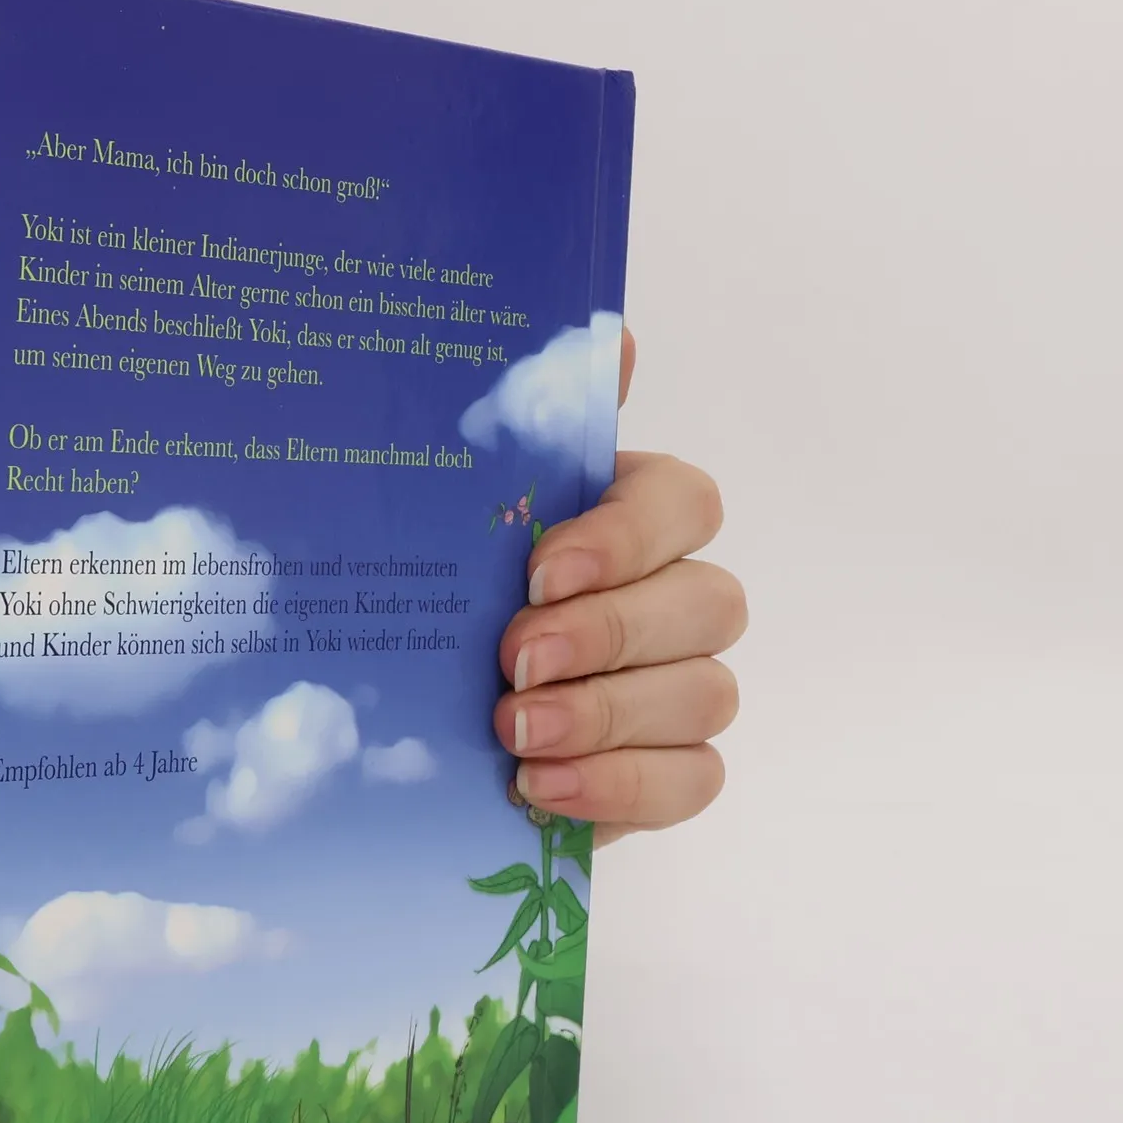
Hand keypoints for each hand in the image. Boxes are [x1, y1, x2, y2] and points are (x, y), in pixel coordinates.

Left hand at [494, 331, 744, 846]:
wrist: (415, 714)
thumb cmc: (449, 592)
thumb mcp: (458, 510)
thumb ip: (528, 431)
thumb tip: (608, 337)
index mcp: (635, 516)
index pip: (682, 504)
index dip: (623, 537)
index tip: (536, 570)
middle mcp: (677, 595)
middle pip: (708, 603)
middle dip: (608, 634)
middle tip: (513, 661)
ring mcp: (683, 686)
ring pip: (706, 694)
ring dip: (607, 715)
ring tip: (514, 731)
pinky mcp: (671, 769)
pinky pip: (693, 779)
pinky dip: (620, 785)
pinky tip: (540, 785)